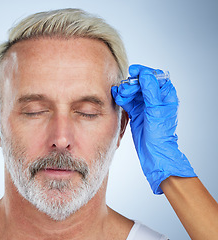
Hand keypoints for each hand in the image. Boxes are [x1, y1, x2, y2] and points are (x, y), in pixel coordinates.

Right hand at [111, 64, 195, 193]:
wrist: (153, 152)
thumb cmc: (160, 133)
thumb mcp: (156, 110)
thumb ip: (151, 91)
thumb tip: (146, 75)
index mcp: (165, 95)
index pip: (155, 77)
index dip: (144, 73)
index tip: (133, 72)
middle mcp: (155, 98)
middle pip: (141, 83)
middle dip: (132, 84)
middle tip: (125, 89)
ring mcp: (145, 105)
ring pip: (133, 91)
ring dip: (125, 91)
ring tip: (119, 95)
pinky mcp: (136, 112)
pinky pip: (128, 100)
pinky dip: (122, 98)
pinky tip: (117, 97)